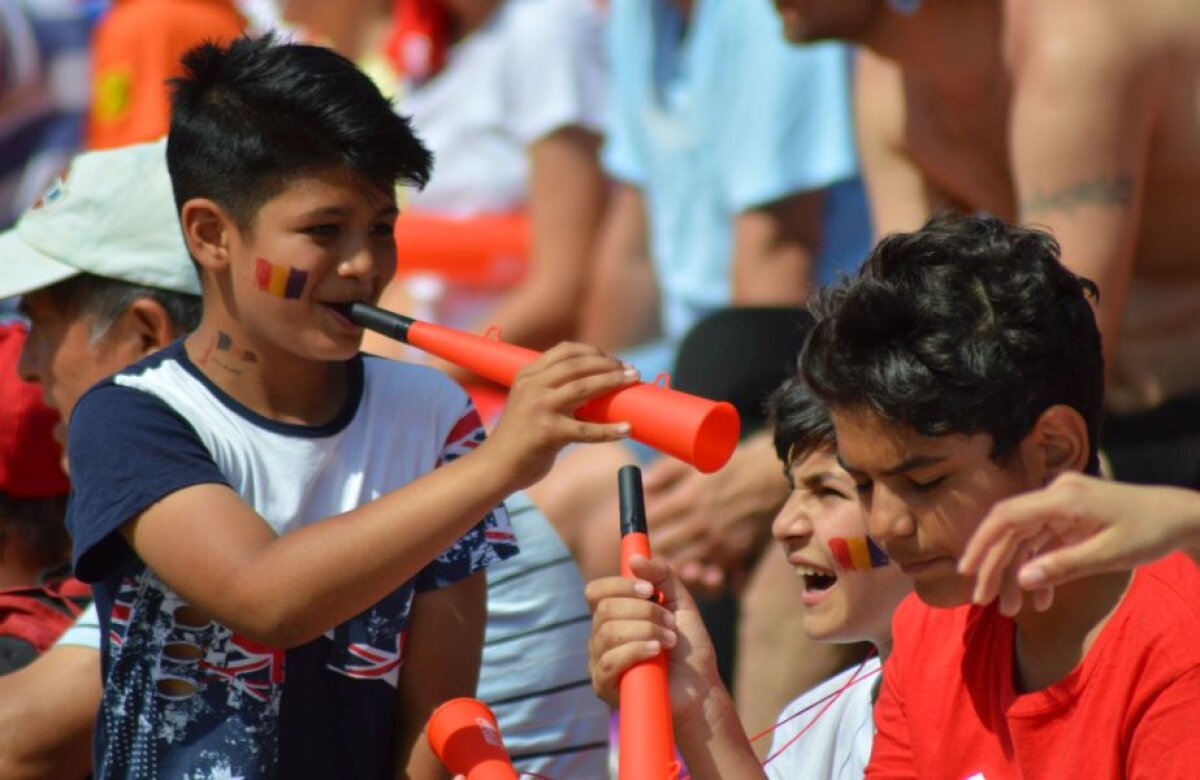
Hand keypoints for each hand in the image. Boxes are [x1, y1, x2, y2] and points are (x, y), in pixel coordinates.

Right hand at [484, 342, 636, 489]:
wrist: (497, 466)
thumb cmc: (521, 435)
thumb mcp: (530, 402)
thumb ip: (552, 388)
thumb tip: (598, 383)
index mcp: (528, 374)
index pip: (565, 351)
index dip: (593, 352)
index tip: (613, 360)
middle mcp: (532, 386)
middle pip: (578, 365)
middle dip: (609, 365)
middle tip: (632, 371)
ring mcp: (539, 408)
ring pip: (584, 388)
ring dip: (613, 383)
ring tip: (633, 383)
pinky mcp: (548, 433)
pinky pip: (586, 430)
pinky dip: (610, 430)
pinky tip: (627, 429)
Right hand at [586, 555, 721, 726]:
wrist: (701, 688)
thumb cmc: (688, 646)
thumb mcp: (680, 602)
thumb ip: (662, 575)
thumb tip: (634, 558)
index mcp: (614, 615)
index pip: (596, 591)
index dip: (620, 585)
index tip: (649, 589)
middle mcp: (600, 636)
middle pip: (604, 609)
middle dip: (643, 611)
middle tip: (669, 622)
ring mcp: (599, 662)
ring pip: (608, 633)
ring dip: (646, 630)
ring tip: (670, 640)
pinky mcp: (604, 686)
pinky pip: (609, 661)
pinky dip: (636, 650)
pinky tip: (657, 653)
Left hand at [642, 433, 786, 593]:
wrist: (770, 475)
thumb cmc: (729, 464)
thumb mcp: (695, 457)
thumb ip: (664, 471)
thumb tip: (643, 485)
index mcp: (686, 500)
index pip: (649, 522)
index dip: (639, 525)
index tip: (638, 525)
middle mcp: (700, 525)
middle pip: (662, 547)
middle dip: (651, 548)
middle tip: (648, 546)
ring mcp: (718, 542)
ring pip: (683, 565)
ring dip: (673, 564)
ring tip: (670, 558)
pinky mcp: (735, 554)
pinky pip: (710, 574)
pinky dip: (700, 574)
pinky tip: (696, 566)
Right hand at [959, 472, 1199, 613]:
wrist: (1181, 517)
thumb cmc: (1150, 532)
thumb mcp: (1109, 555)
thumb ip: (1063, 566)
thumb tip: (1020, 580)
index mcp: (1062, 498)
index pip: (1006, 516)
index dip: (982, 543)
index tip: (966, 572)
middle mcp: (1055, 496)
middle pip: (1010, 530)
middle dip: (995, 566)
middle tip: (982, 600)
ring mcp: (1061, 505)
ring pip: (1024, 540)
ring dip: (1015, 573)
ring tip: (1011, 609)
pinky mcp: (1068, 517)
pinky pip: (1042, 543)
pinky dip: (1038, 568)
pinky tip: (1039, 598)